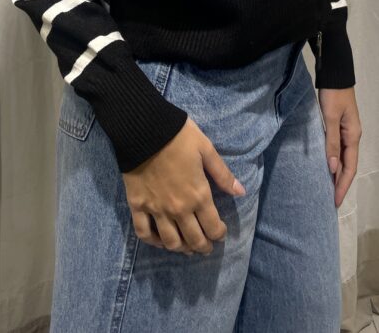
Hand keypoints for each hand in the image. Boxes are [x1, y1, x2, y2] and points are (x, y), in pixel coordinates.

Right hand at [121, 116, 246, 256]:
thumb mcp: (206, 150)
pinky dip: (153, 241)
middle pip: (194, 240)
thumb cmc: (179, 137)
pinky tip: (159, 240)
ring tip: (186, 247)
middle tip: (206, 246)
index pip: (213, 228)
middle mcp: (179, 209)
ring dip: (181, 249)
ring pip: (170, 242)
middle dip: (203, 247)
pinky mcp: (137, 206)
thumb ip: (223, 174)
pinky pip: (144, 233)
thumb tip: (241, 192)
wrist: (144, 129)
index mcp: (198, 196)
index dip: (219, 234)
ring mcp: (156, 210)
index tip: (220, 232)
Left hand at [318, 86, 361, 207]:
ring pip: (343, 158)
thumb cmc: (332, 94)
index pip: (350, 167)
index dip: (343, 185)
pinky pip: (337, 149)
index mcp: (353, 136)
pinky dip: (333, 161)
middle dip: (340, 184)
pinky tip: (326, 167)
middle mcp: (352, 136)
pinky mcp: (338, 125)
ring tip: (327, 189)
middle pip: (348, 165)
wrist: (335, 73)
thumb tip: (333, 169)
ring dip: (337, 174)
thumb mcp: (330, 117)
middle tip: (330, 202)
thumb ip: (331, 142)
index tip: (335, 202)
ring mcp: (346, 131)